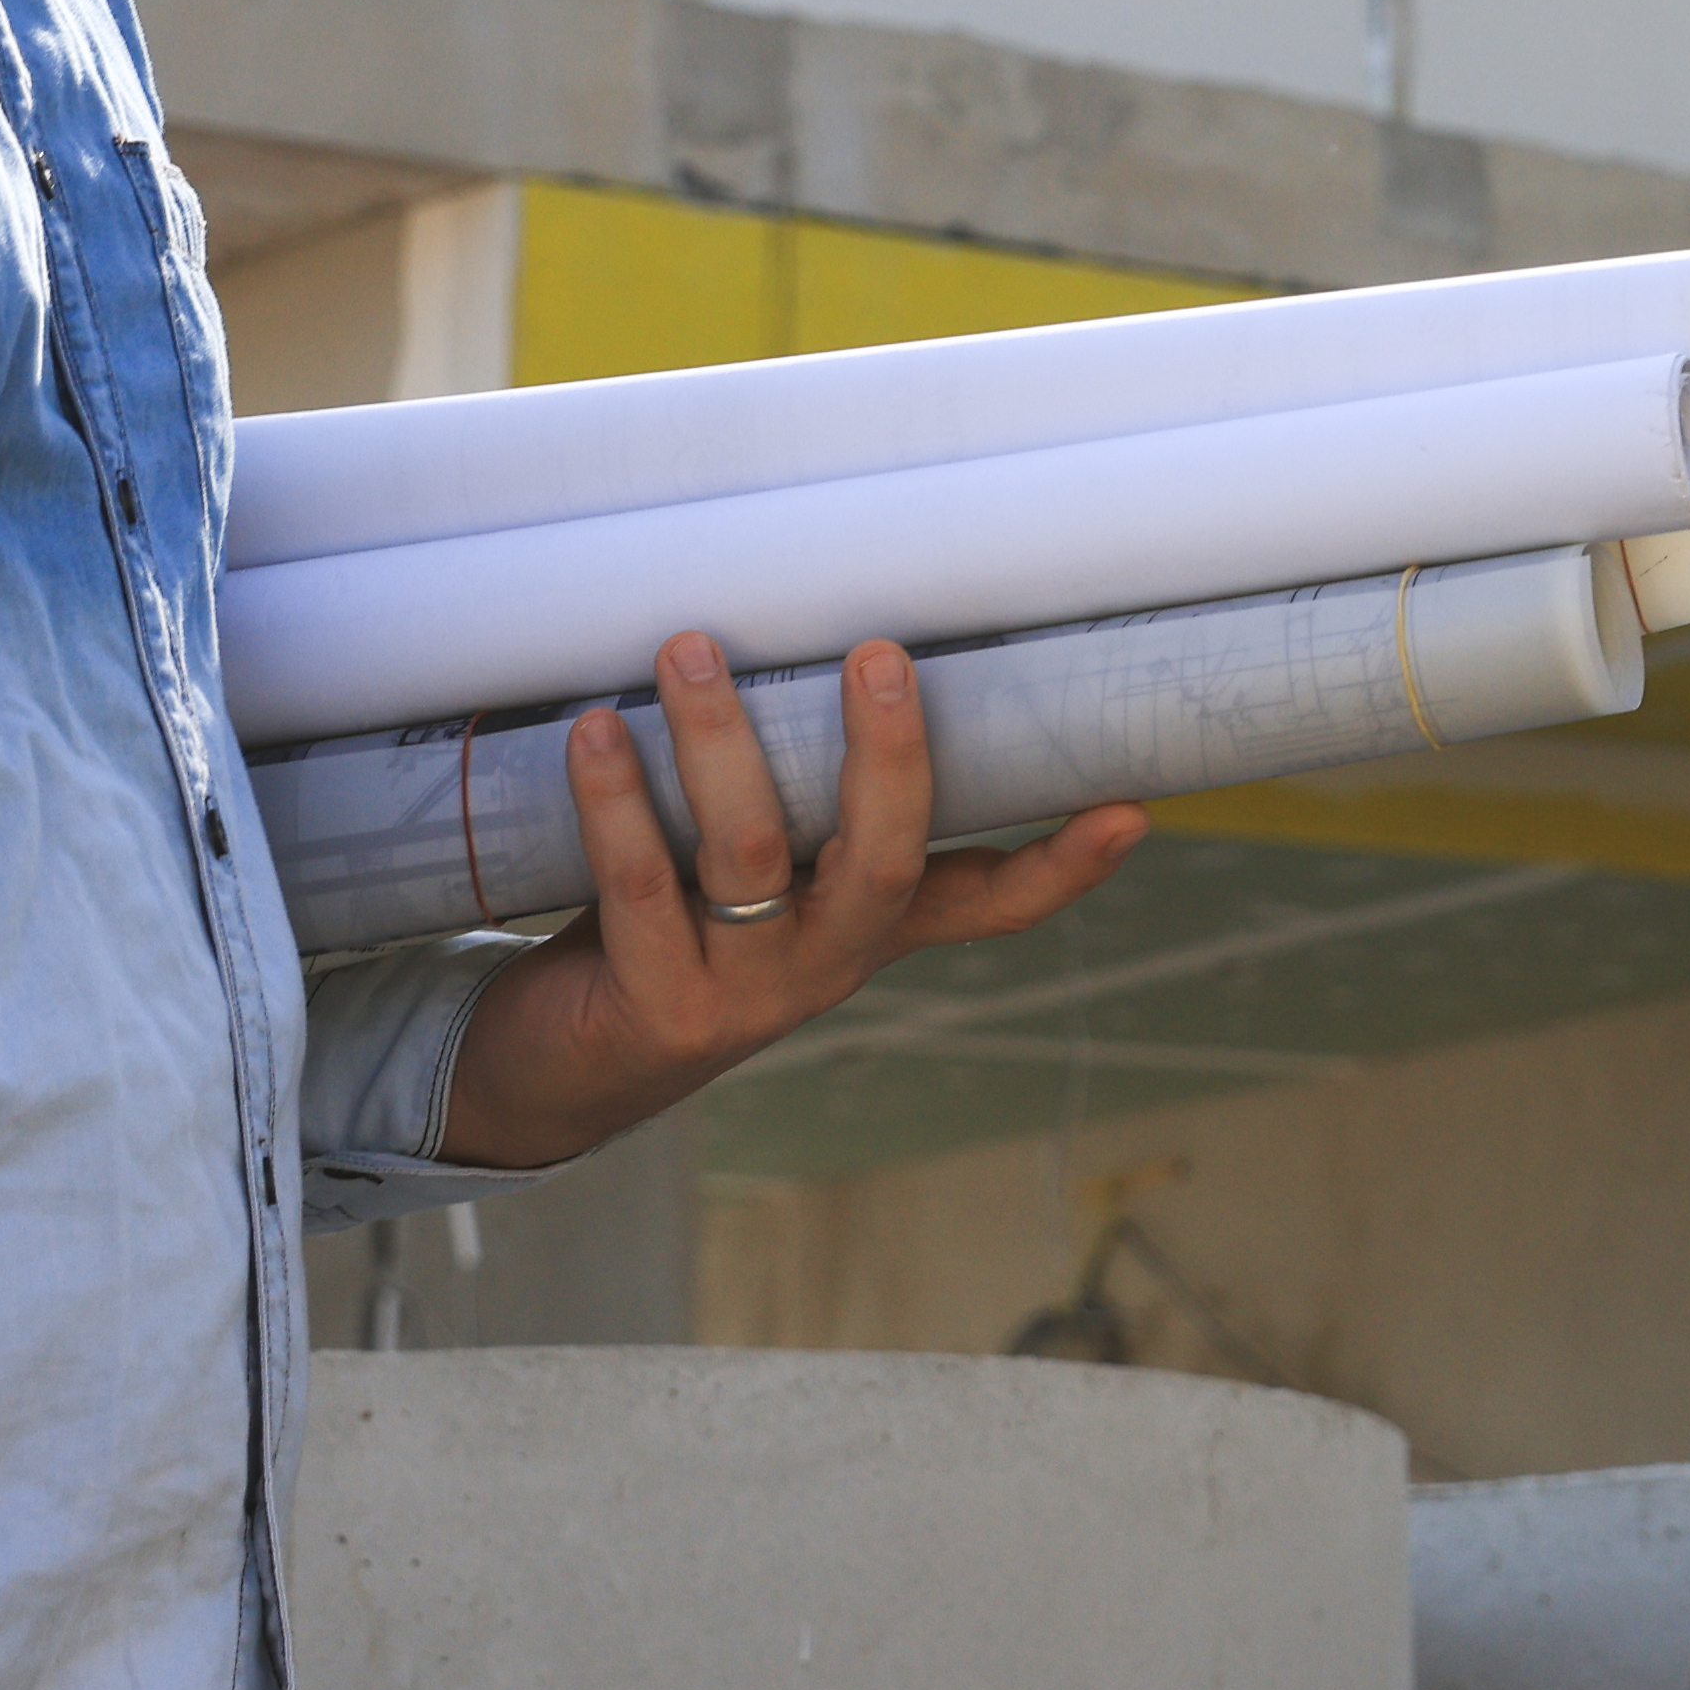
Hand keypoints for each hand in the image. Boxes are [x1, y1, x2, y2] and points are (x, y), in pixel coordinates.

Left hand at [434, 635, 1148, 1173]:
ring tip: (689, 648)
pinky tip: (598, 730)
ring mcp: (747, 993)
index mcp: (867, 927)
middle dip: (889, 756)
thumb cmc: (662, 928)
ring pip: (750, 854)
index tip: (1129, 811)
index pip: (991, 905)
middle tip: (879, 652)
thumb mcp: (750, 869)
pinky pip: (640, 886)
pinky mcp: (659, 1008)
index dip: (1062, 867)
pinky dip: (617, 801)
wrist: (560, 1069)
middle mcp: (826, 963)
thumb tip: (785, 619)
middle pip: (884, 863)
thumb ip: (782, 791)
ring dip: (718, 739)